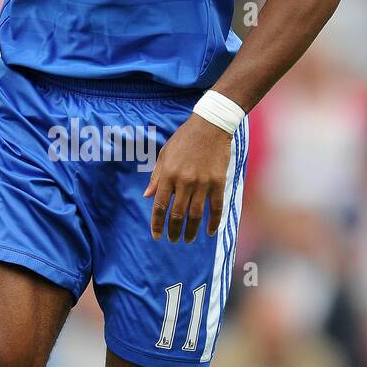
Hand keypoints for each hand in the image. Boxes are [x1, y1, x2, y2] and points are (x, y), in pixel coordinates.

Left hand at [144, 113, 231, 242]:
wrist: (211, 126)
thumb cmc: (184, 139)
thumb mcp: (165, 155)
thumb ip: (156, 177)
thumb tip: (147, 196)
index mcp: (168, 174)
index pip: (160, 206)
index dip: (157, 223)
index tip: (156, 235)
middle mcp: (184, 181)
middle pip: (177, 214)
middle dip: (174, 231)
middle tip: (173, 240)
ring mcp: (202, 183)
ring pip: (196, 215)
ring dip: (191, 230)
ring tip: (188, 239)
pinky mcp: (218, 182)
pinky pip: (216, 207)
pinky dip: (213, 222)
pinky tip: (210, 231)